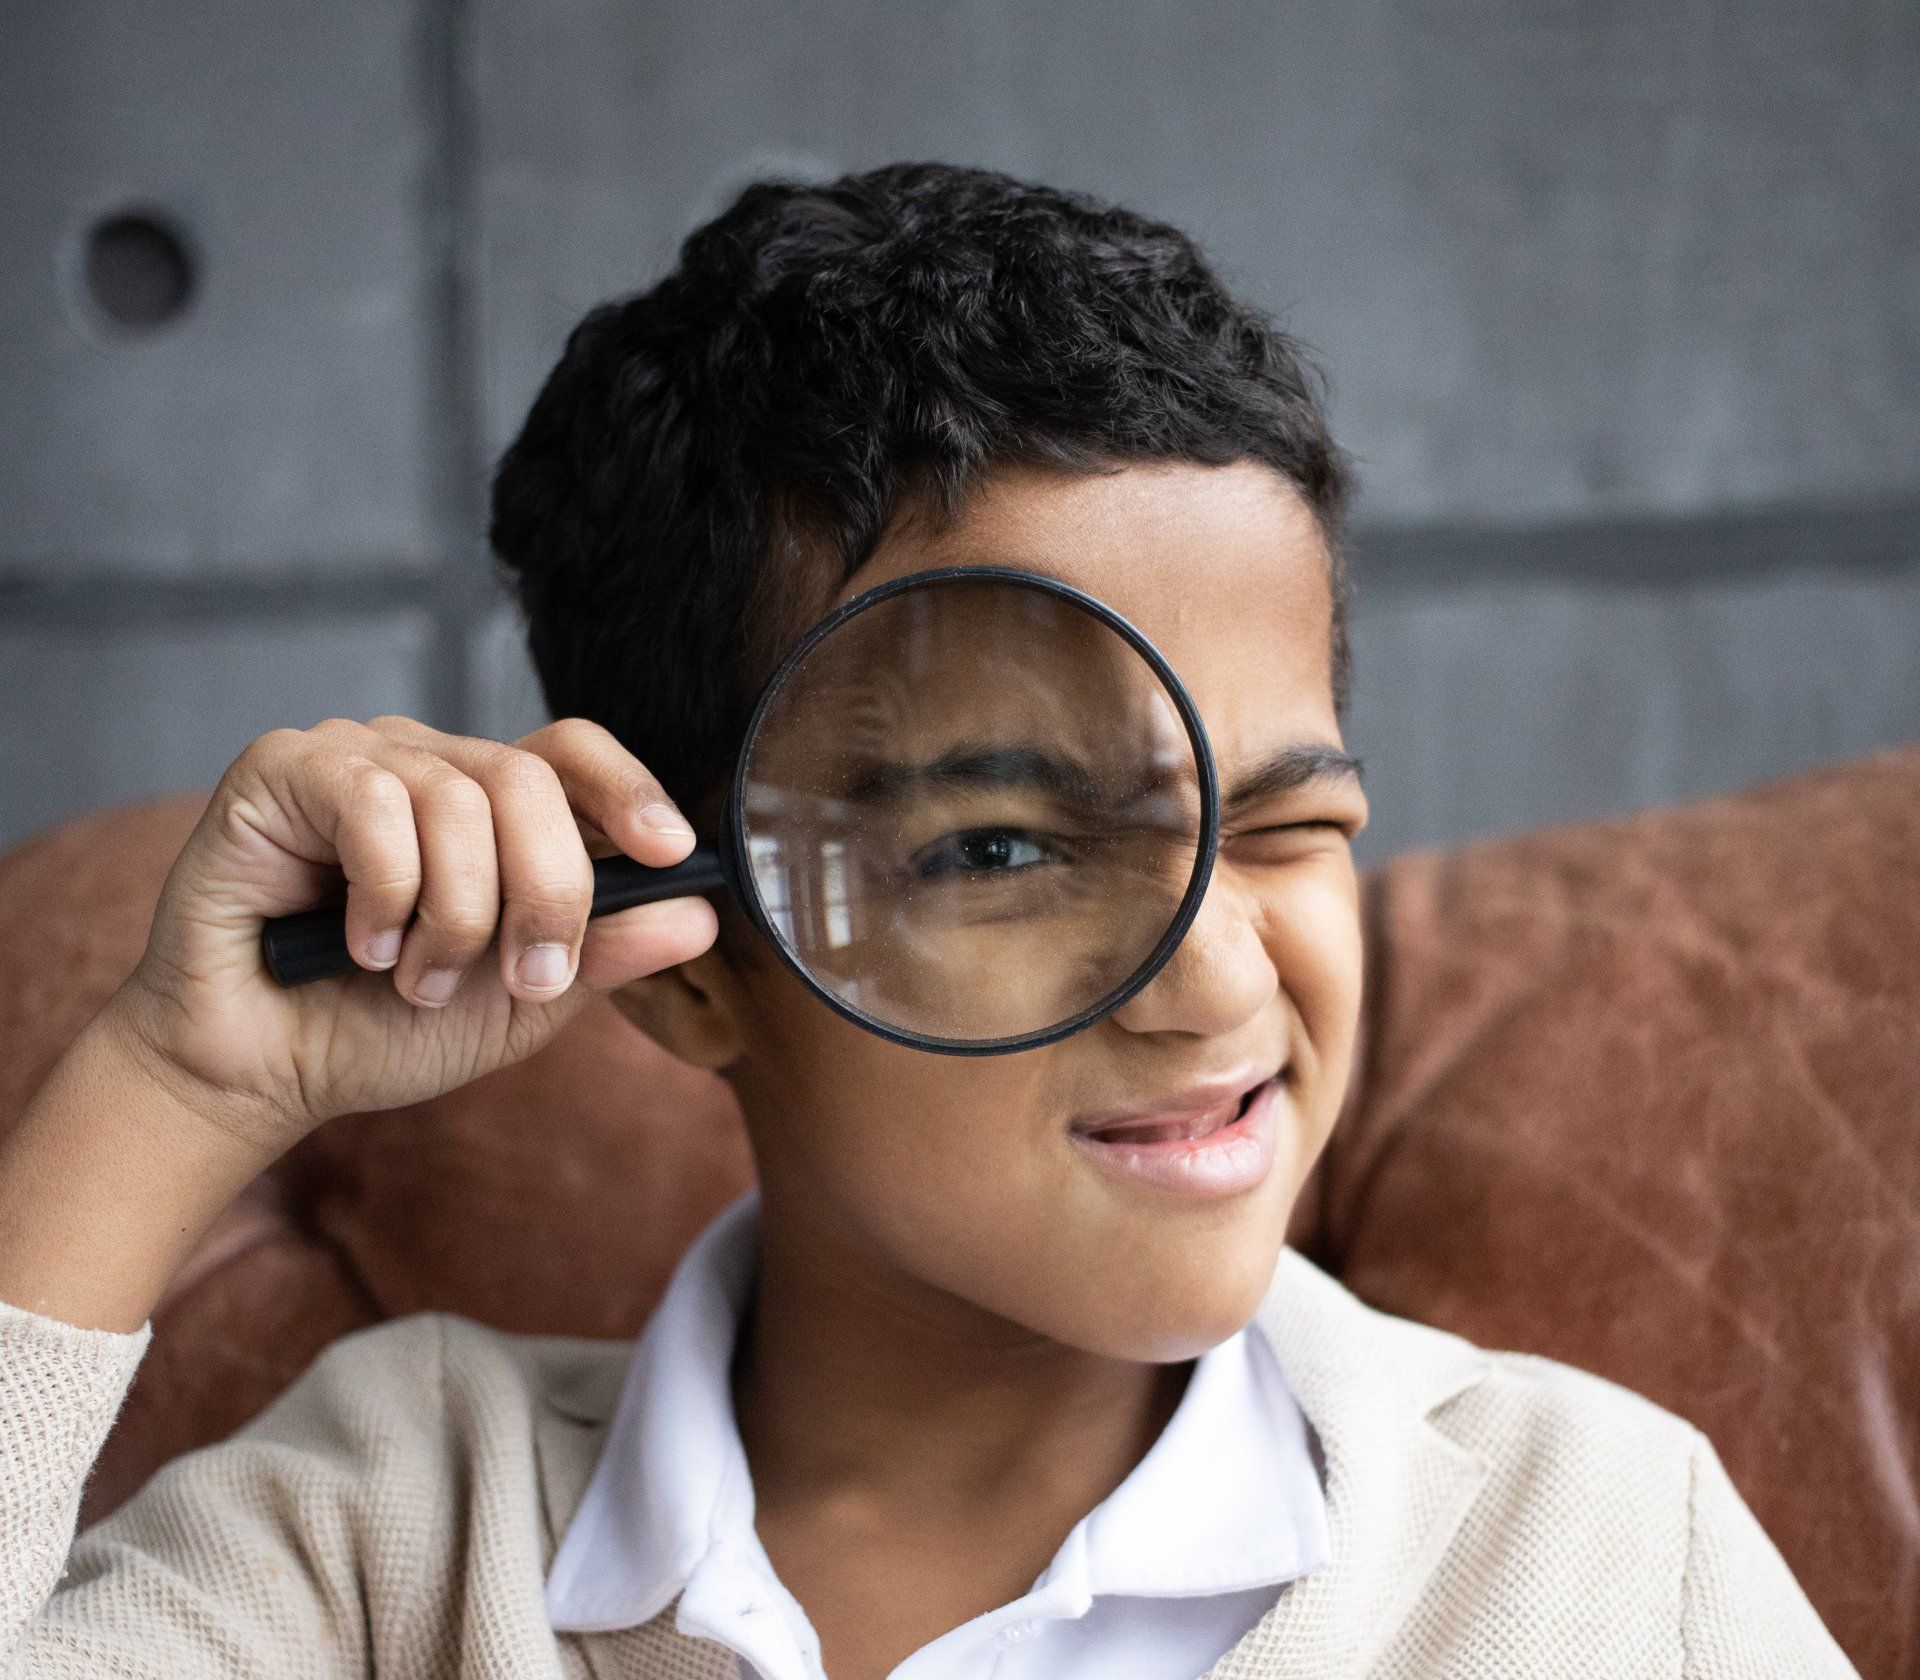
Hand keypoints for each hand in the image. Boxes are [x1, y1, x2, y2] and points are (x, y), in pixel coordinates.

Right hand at [102, 715, 717, 1161]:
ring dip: (456, 916)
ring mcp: (354, 758)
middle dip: (547, 890)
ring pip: (458, 798)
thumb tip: (700, 915)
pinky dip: (385, 894)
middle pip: (528, 778)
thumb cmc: (382, 1029)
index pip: (572, 753)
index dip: (629, 790)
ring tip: (417, 979)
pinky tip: (358, 944)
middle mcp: (425, 763)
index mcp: (487, 806)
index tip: (670, 853)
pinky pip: (374, 803)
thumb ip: (603, 953)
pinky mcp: (282, 770)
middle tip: (525, 977)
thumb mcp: (521, 1002)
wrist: (262, 1076)